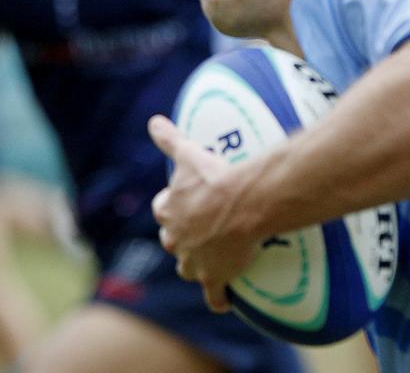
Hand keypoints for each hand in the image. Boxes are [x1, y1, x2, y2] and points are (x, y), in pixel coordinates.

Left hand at [149, 115, 254, 312]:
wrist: (244, 203)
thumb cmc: (216, 178)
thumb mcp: (189, 155)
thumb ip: (170, 139)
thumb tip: (153, 120)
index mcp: (170, 211)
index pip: (165, 210)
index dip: (175, 208)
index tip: (187, 204)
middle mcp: (176, 239)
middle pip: (175, 241)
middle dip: (184, 238)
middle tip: (205, 231)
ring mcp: (195, 260)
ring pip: (189, 268)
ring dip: (197, 265)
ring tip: (213, 263)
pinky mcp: (214, 276)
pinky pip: (214, 294)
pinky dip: (218, 299)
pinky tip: (223, 302)